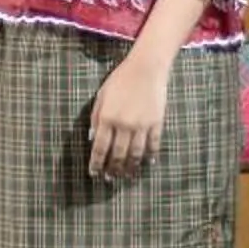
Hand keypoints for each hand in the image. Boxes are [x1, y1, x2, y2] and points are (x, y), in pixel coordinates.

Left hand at [88, 56, 169, 180]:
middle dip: (112, 169)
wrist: (146, 68)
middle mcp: (124, 124)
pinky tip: (146, 163)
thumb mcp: (101, 96)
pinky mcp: (156, 123)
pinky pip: (153, 144)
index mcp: (107, 117)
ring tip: (126, 176)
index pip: (100, 147)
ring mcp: (142, 125)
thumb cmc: (120, 80)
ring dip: (130, 167)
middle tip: (109, 179)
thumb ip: (96, 118)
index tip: (94, 173)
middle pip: (117, 154)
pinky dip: (150, 156)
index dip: (96, 163)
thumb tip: (92, 139)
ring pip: (135, 153)